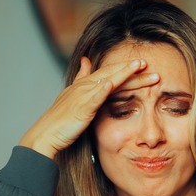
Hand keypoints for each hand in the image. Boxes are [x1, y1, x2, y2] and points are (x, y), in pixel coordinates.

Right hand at [20, 56, 159, 158]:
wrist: (45, 135)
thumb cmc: (61, 120)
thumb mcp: (72, 96)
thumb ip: (81, 79)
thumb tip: (86, 60)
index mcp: (85, 85)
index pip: (111, 74)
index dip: (127, 69)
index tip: (144, 66)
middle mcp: (84, 87)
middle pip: (112, 74)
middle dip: (131, 70)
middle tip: (149, 65)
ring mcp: (81, 97)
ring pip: (106, 81)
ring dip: (122, 73)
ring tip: (137, 67)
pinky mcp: (79, 109)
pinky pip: (92, 98)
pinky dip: (101, 90)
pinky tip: (111, 84)